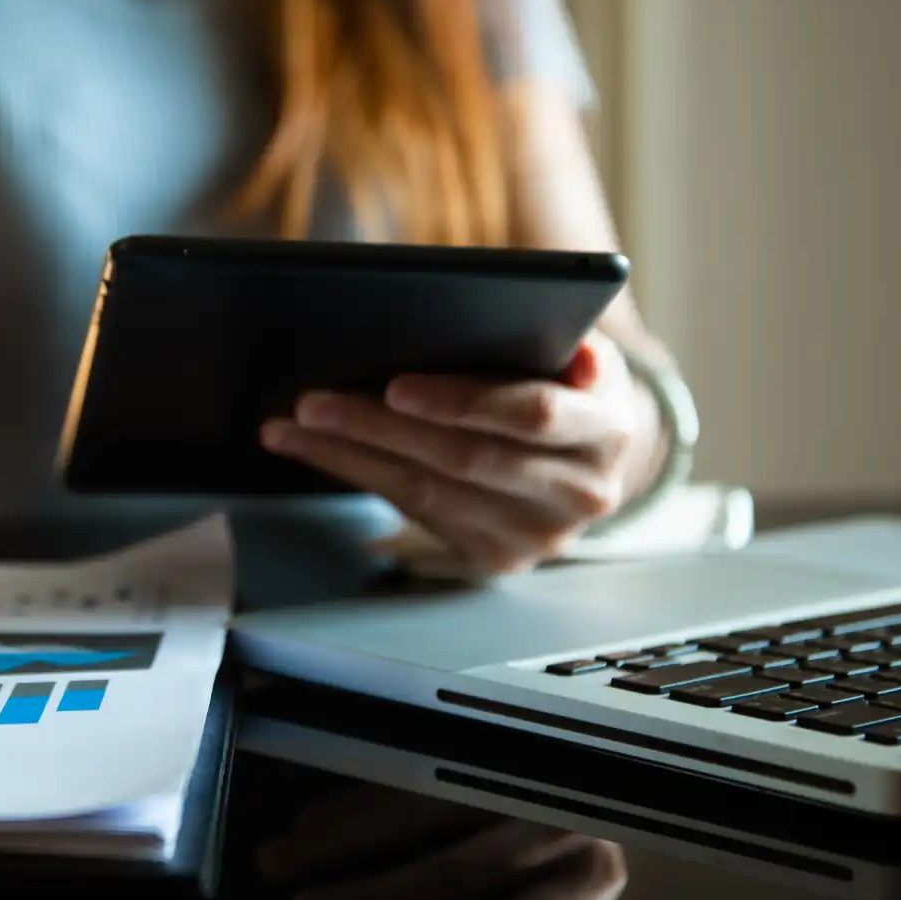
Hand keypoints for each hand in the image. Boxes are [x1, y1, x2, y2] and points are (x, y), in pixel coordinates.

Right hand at [257, 787, 625, 899]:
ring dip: (342, 837)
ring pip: (418, 810)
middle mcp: (557, 823)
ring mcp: (514, 772)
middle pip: (458, 870)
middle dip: (373, 895)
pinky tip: (310, 816)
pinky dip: (349, 794)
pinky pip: (404, 765)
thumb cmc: (567, 852)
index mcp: (587, 879)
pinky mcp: (477, 736)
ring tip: (284, 859)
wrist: (604, 760)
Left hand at [261, 333, 656, 572]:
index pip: (532, 415)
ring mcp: (536, 535)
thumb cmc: (569, 383)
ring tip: (292, 424)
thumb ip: (572, 343)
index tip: (396, 386)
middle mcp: (580, 493)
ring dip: (349, 455)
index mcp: (608, 431)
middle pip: (464, 459)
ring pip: (427, 493)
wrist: (590, 458)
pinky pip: (412, 512)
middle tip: (313, 402)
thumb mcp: (585, 352)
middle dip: (380, 428)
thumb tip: (579, 351)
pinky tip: (311, 449)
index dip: (463, 401)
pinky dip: (356, 475)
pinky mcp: (495, 557)